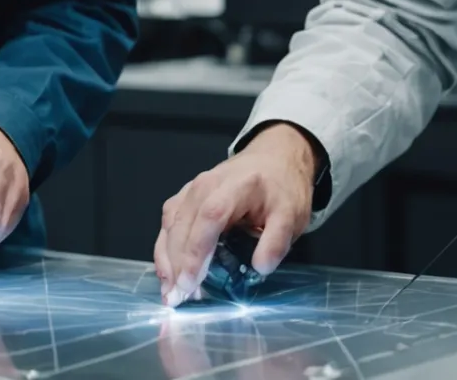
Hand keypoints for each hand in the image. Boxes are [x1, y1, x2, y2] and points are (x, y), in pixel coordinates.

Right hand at [153, 123, 317, 306]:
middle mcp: (204, 185)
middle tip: (176, 298)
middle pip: (182, 225)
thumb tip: (261, 267)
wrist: (275, 158)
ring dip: (166, 259)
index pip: (209, 219)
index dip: (195, 252)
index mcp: (233, 187)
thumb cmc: (281, 187)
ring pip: (170, 225)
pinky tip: (168, 271)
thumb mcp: (291, 214)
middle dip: (176, 264)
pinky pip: (169, 222)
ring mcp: (191, 190)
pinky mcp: (186, 197)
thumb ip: (278, 241)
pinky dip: (165, 248)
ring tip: (170, 291)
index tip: (190, 282)